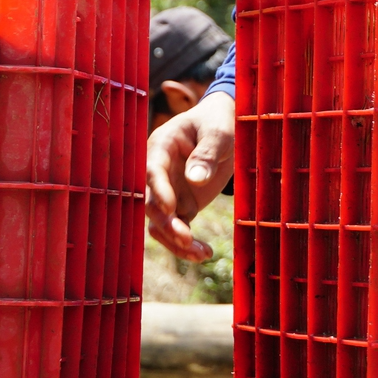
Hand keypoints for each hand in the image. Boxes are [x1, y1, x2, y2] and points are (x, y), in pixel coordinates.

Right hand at [145, 89, 234, 260]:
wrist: (225, 127)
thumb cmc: (219, 123)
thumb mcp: (219, 132)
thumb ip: (207, 152)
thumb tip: (195, 179)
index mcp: (162, 146)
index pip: (153, 170)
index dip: (159, 190)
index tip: (170, 209)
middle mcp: (159, 172)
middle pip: (152, 202)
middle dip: (166, 223)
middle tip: (186, 238)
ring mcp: (169, 191)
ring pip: (160, 223)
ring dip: (175, 241)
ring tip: (200, 254)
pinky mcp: (182, 206)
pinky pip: (177, 229)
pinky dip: (187, 244)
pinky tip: (204, 254)